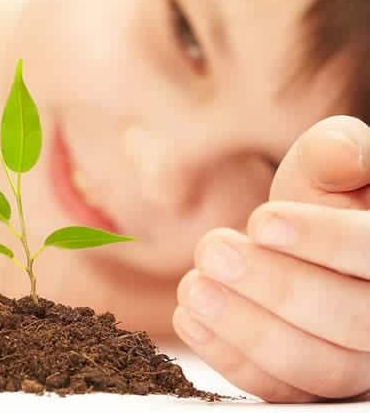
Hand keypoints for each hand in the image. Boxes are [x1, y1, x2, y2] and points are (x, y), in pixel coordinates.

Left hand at [173, 115, 369, 402]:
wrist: (296, 248)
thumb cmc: (318, 203)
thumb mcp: (325, 167)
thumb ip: (334, 154)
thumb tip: (342, 154)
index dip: (323, 240)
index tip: (260, 222)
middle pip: (351, 320)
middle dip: (276, 287)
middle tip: (213, 250)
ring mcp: (355, 361)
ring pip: (316, 365)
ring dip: (246, 328)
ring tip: (193, 286)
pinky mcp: (311, 385)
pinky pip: (280, 389)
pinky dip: (231, 358)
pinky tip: (189, 318)